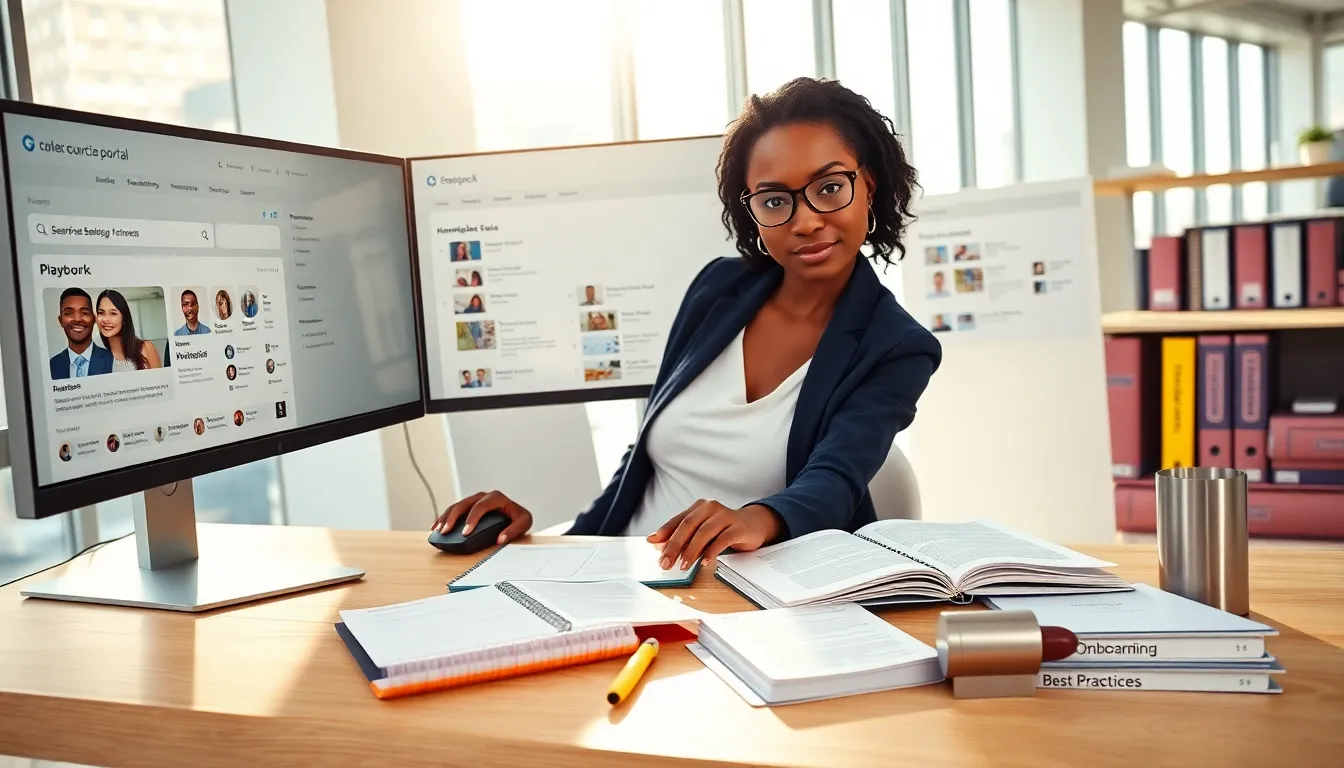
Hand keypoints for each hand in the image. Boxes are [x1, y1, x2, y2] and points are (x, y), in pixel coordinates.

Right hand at [432, 490, 532, 544]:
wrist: (517, 512)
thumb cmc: (519, 517)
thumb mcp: (524, 522)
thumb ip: (514, 530)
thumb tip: (500, 539)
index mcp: (496, 497)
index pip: (480, 506)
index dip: (471, 519)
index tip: (465, 533)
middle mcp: (484, 496)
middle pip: (464, 504)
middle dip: (453, 517)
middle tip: (445, 531)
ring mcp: (475, 499)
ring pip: (456, 505)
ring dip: (445, 517)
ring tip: (437, 530)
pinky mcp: (469, 505)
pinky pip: (455, 509)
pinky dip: (445, 517)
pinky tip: (437, 525)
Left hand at [648, 500, 781, 570]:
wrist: (753, 525)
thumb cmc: (723, 529)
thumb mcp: (702, 531)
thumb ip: (684, 537)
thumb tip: (660, 548)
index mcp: (699, 507)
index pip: (678, 520)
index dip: (664, 532)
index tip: (652, 543)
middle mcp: (710, 508)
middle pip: (688, 526)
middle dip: (674, 545)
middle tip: (665, 562)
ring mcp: (725, 516)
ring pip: (704, 532)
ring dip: (691, 551)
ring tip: (683, 566)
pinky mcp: (738, 527)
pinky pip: (722, 539)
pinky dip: (712, 551)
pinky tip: (705, 562)